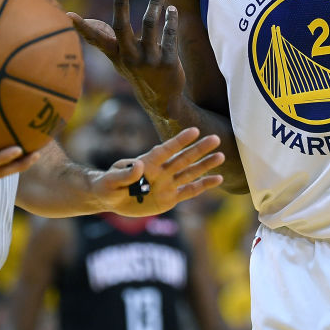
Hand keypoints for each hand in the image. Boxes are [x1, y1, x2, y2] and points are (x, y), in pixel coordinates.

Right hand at [68, 0, 185, 114]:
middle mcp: (129, 57)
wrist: (161, 100)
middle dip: (120, 4)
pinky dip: (171, 19)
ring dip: (155, 4)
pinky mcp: (168, 62)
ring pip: (149, 25)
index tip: (68, 15)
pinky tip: (172, 10)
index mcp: (116, 54)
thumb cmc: (136, 72)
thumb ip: (101, 39)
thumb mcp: (117, 58)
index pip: (95, 39)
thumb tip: (72, 20)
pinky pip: (169, 35)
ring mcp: (149, 60)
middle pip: (121, 26)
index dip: (82, 28)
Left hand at [91, 127, 224, 216]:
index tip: (194, 130)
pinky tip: (219, 179)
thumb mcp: (110, 181)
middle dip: (199, 149)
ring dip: (205, 164)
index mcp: (147, 163)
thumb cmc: (107, 186)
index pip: (166, 150)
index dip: (179, 140)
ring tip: (221, 156)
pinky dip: (204, 185)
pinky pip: (190, 191)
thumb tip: (138, 166)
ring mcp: (167, 184)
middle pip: (183, 158)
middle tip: (216, 138)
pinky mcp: (170, 198)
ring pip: (190, 172)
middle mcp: (161, 171)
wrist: (110, 199)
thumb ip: (123, 174)